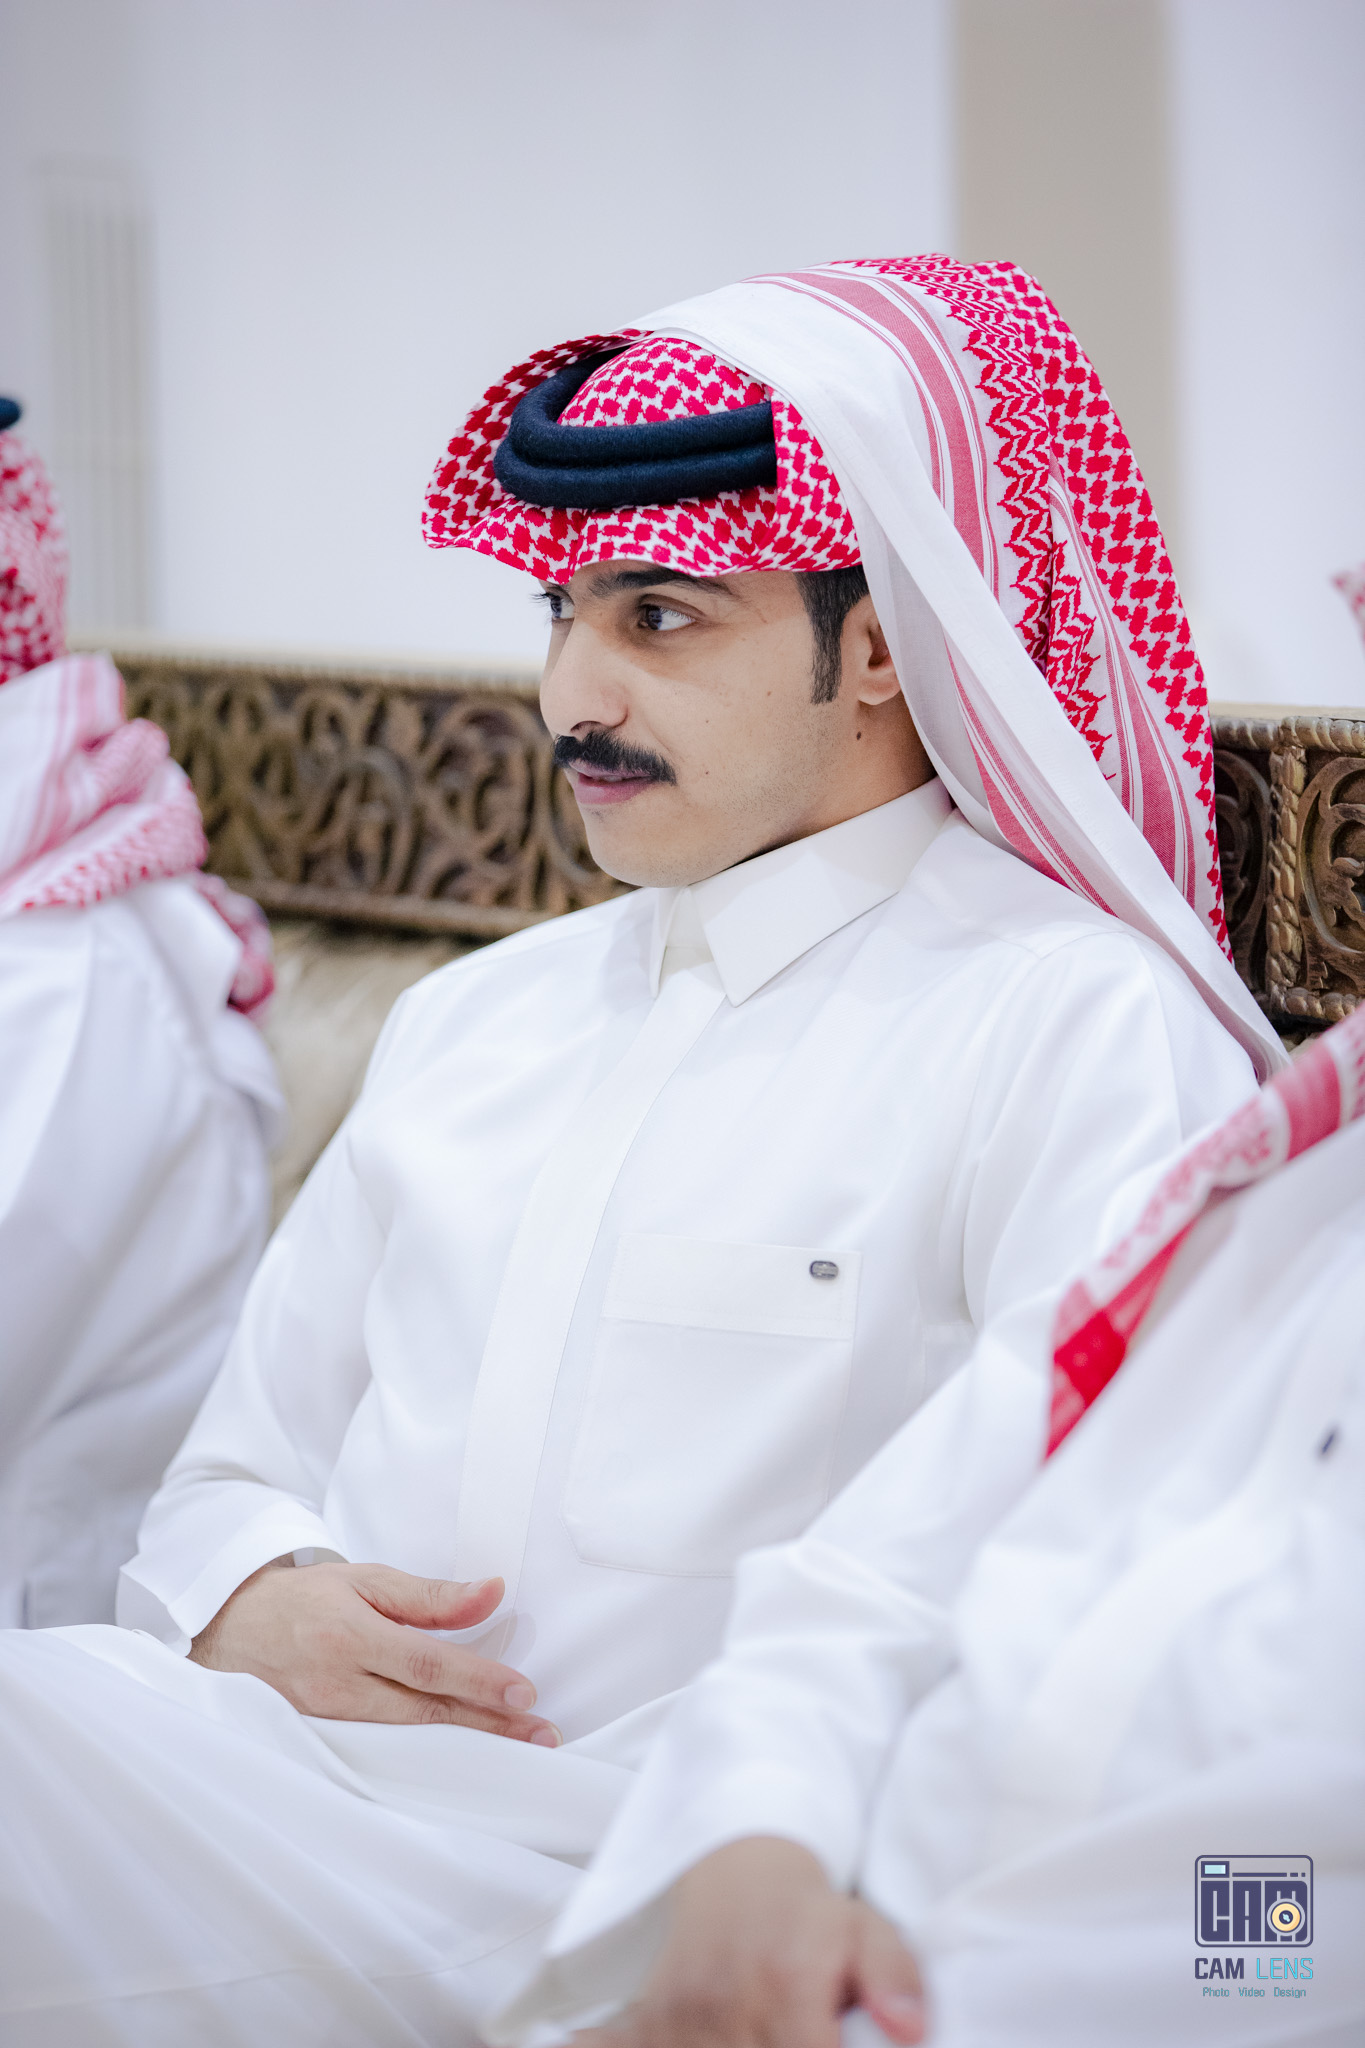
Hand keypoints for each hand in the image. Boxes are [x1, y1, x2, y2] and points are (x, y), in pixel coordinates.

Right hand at [189, 1559, 559, 1742]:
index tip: (525, 1694)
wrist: (229, 1630)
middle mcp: (336, 1687)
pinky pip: (381, 1757)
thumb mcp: (366, 1580)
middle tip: (542, 1737)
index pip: (427, 1665)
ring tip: (515, 1755)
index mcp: (350, 1637)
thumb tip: (493, 1593)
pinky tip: (458, 1770)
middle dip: (488, 1729)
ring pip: (406, 1744)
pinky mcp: (318, 1745)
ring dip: (464, 1751)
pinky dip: (424, 1764)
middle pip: (424, 1715)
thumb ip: (430, 1596)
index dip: (478, 1682)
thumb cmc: (305, 1600)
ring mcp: (325, 1724)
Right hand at [575, 1838, 923, 2047]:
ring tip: (762, 2028)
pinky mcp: (651, 2022)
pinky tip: (678, 2033)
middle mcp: (727, 2002)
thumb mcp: (869, 1930)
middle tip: (793, 2029)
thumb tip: (911, 2031)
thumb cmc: (810, 1912)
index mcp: (786, 1981)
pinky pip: (640, 2047)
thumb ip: (895, 1979)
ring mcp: (681, 2015)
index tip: (826, 2042)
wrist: (737, 1866)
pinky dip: (665, 2045)